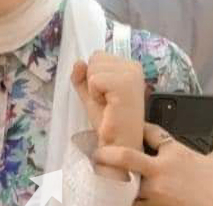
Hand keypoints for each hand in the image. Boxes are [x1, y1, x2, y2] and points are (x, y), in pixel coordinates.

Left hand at [72, 52, 145, 180]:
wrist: (116, 143)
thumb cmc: (107, 122)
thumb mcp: (90, 96)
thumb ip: (82, 78)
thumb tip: (78, 62)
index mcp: (129, 67)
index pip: (98, 56)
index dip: (93, 78)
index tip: (104, 96)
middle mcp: (134, 66)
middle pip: (95, 58)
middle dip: (93, 82)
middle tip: (105, 101)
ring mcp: (132, 74)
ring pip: (94, 67)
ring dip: (94, 89)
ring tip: (107, 104)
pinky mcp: (125, 84)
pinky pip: (94, 79)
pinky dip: (95, 94)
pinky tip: (107, 105)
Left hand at [93, 123, 212, 205]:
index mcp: (176, 153)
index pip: (151, 133)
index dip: (137, 129)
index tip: (126, 128)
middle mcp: (162, 170)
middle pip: (126, 157)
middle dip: (107, 153)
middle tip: (95, 152)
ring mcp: (155, 191)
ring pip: (123, 184)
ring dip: (110, 182)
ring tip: (96, 178)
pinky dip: (118, 204)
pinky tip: (108, 201)